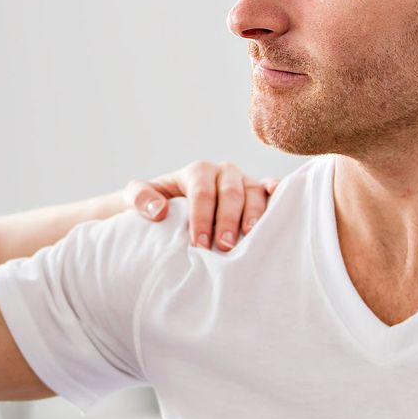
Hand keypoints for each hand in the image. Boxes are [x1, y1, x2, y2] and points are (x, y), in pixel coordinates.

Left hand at [124, 161, 278, 251]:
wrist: (169, 207)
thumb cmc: (154, 204)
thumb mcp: (135, 198)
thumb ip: (139, 198)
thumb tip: (159, 210)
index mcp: (197, 171)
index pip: (201, 193)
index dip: (201, 218)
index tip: (199, 245)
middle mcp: (223, 172)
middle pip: (230, 192)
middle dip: (228, 220)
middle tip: (225, 247)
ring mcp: (244, 181)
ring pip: (254, 192)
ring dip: (255, 214)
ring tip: (252, 236)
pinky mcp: (259, 192)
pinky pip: (272, 189)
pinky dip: (279, 194)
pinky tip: (282, 205)